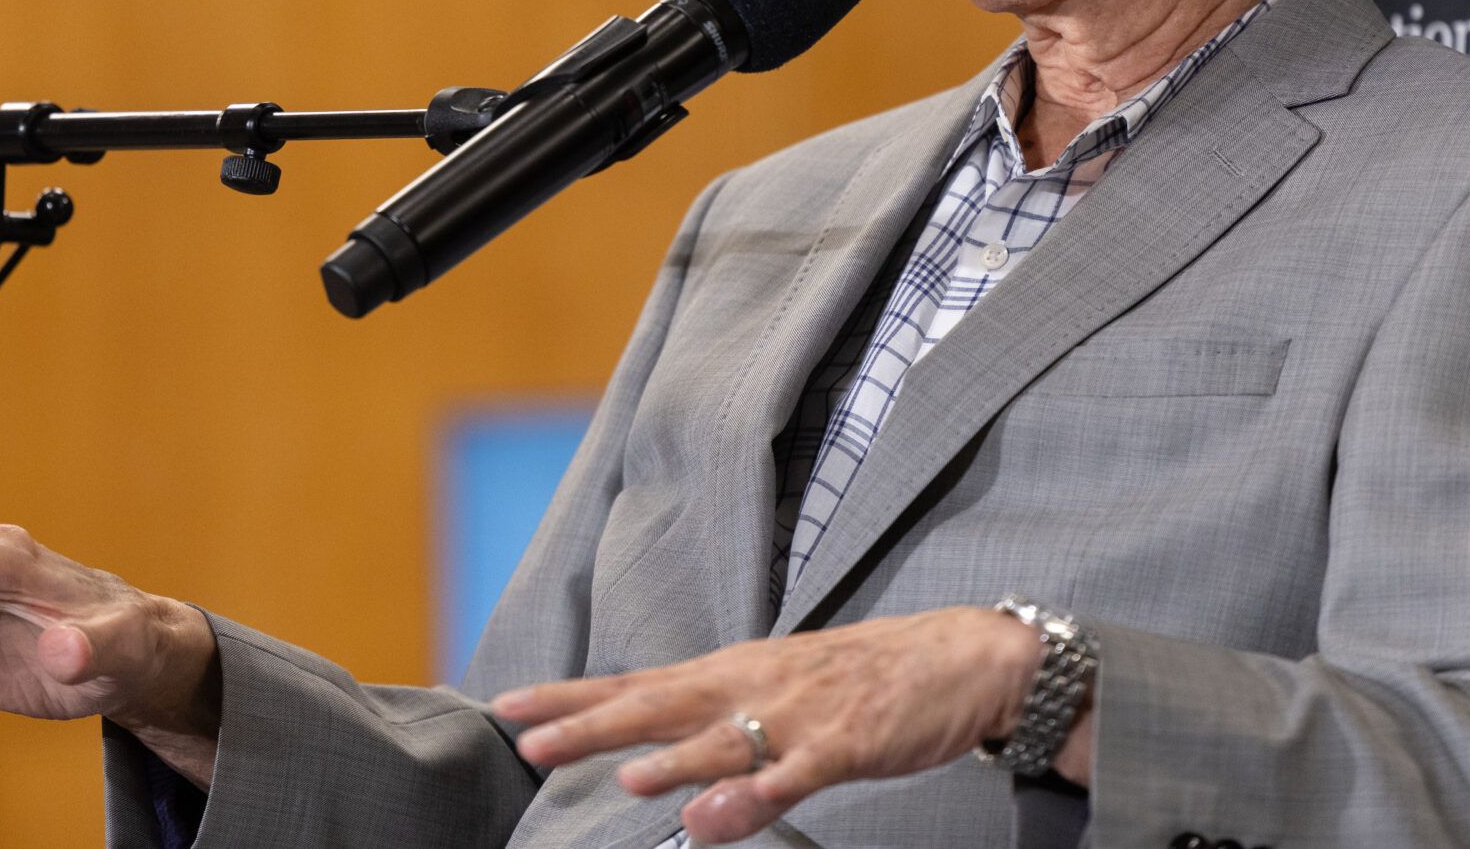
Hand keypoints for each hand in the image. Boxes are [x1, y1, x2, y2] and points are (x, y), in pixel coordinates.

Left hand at [491, 606, 1084, 844]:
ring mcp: (799, 713)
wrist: (960, 657)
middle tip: (529, 740)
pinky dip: (758, 792)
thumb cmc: (863, 680)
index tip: (509, 707)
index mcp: (733, 673)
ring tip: (623, 778)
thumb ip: (720, 736)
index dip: (572, 697)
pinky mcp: (846, 741)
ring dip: (673, 759)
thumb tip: (660, 771)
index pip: (636, 684)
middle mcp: (753, 685)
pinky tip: (725, 813)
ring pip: (724, 739)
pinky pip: (796, 772)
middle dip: (592, 724)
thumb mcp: (779, 694)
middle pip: (659, 704)